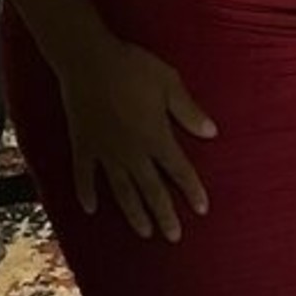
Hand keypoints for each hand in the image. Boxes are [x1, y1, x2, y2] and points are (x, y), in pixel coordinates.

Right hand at [60, 36, 216, 240]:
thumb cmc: (132, 66)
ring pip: (122, 190)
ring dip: (133, 213)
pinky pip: (84, 175)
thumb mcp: (169, 83)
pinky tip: (89, 209)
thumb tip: (212, 133)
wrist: (88, 59)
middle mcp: (132, 152)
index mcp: (156, 137)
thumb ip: (189, 111)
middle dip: (164, 214)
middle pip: (152, 189)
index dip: (192, 190)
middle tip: (173, 236)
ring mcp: (105, 151)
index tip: (202, 209)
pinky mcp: (83, 144)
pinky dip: (86, 193)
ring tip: (143, 232)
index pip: (180, 170)